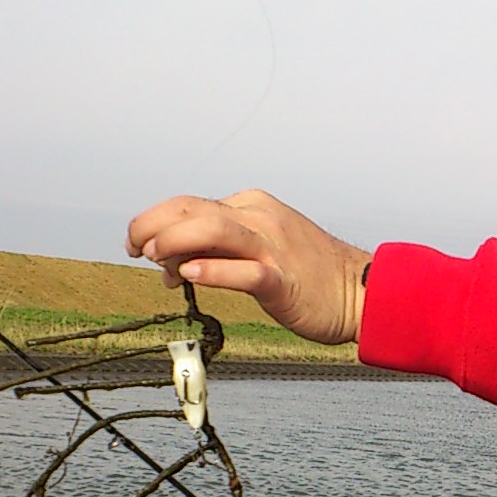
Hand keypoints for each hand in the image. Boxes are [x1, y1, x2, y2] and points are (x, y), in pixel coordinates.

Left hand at [125, 189, 371, 344]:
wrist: (362, 292)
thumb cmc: (309, 275)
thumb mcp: (261, 247)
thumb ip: (219, 249)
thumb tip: (172, 262)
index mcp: (252, 207)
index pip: (190, 204)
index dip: (154, 220)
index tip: (138, 243)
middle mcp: (260, 219)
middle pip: (192, 209)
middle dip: (152, 225)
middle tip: (134, 248)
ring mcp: (273, 248)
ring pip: (212, 230)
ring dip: (173, 241)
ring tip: (155, 259)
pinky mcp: (283, 280)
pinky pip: (243, 271)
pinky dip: (212, 270)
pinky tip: (189, 275)